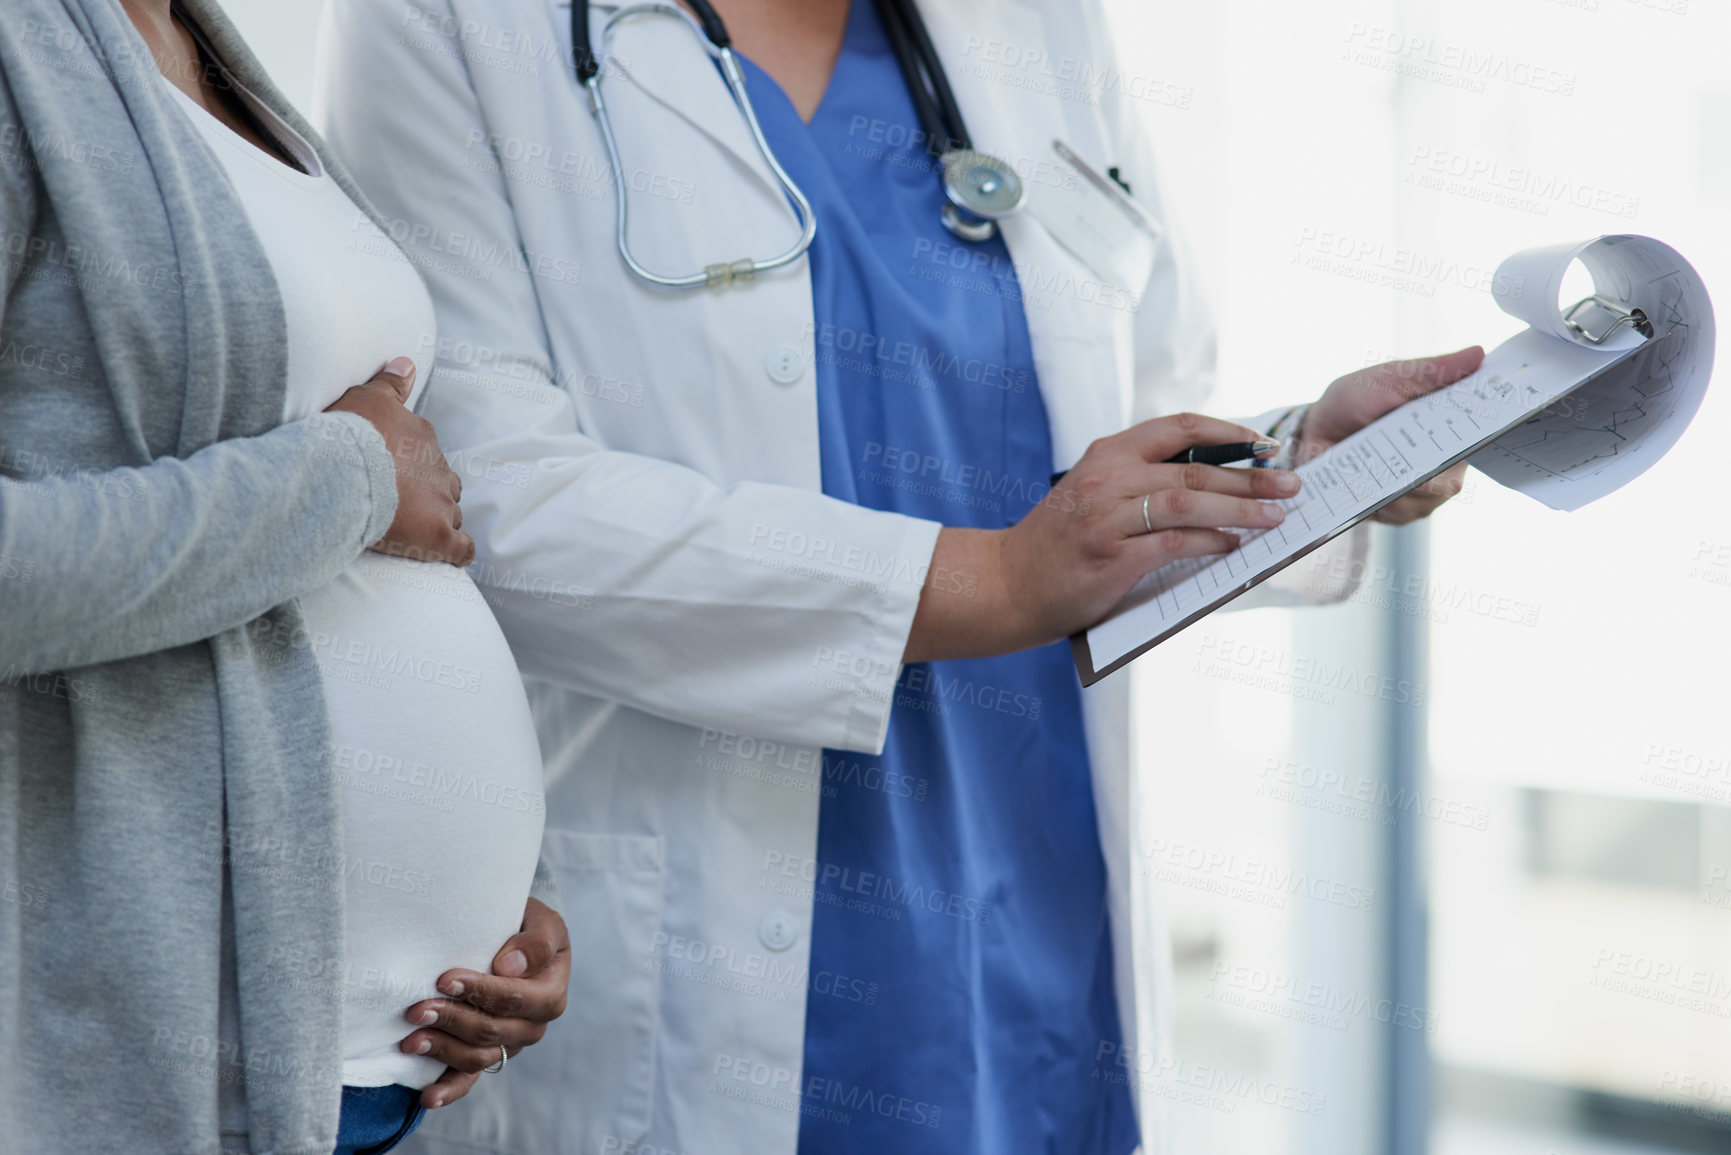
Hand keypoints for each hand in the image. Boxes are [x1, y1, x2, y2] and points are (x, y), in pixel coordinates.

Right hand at [326, 356, 475, 565]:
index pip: (426, 453)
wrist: (344, 470)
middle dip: (428, 495)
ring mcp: (441, 503)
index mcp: (423, 437)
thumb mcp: (366, 396)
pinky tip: (449, 555)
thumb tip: (408, 362)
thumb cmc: (349, 433)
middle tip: (399, 505)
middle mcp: (439, 469)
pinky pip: (462, 548)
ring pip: (450, 513)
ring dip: (436, 520)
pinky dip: (458, 551)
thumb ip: (389, 382)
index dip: (410, 466)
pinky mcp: (437, 535)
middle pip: (444, 485)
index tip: (388, 475)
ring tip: (410, 530)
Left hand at [399, 898, 571, 1109]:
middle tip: (416, 1009)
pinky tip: (427, 1096)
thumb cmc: (525, 927)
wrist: (515, 941)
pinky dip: (449, 1090)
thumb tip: (509, 967)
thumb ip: (536, 942)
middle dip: (451, 1020)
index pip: (515, 999)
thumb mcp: (541, 921)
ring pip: (477, 1057)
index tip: (444, 980)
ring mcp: (510, 1045)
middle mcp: (533, 1026)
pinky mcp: (488, 1056)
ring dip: (442, 1050)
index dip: (480, 992)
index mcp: (551, 994)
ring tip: (411, 1040)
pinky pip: (470, 1080)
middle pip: (491, 1031)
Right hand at [904, 413, 1300, 661]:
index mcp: (1106, 454)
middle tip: (1291, 485)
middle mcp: (1107, 478)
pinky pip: (1174, 544)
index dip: (1228, 433)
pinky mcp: (1111, 558)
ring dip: (1241, 510)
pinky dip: (1210, 544)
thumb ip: (1140, 481)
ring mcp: (1107, 518)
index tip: (1265, 447)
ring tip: (1276, 518)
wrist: (1005, 584)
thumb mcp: (1093, 493)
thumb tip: (1215, 486)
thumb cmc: (1057, 544)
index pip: (1179, 427)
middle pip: (1194, 468)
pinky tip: (1232, 548)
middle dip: (1251, 478)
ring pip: (1190, 502)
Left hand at [1300, 346, 1485, 524]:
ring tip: (1378, 455)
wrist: (1312, 433)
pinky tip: (1368, 478)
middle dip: (1435, 457)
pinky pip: (1402, 509)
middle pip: (1457, 471)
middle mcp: (1444, 463)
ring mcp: (1422, 492)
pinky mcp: (1397, 512)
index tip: (1473, 423)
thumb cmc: (1353, 401)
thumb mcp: (1391, 378)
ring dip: (1405, 476)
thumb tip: (1478, 354)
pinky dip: (1385, 494)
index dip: (1482, 429)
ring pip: (1432, 494)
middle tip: (1407, 440)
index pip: (1480, 432)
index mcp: (1450, 426)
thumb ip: (1433, 371)